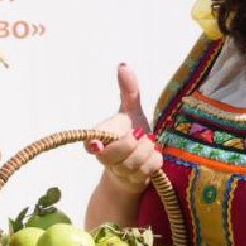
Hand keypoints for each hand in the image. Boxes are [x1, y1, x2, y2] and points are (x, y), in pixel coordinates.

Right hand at [87, 63, 161, 193]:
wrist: (139, 164)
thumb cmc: (132, 133)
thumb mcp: (131, 111)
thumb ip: (128, 90)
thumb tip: (123, 65)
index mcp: (99, 140)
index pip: (90, 144)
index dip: (94, 144)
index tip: (97, 143)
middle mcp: (105, 157)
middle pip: (119, 151)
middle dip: (135, 141)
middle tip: (140, 135)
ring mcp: (119, 171)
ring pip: (136, 160)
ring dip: (147, 149)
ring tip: (147, 145)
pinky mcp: (136, 181)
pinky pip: (149, 168)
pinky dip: (155, 160)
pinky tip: (152, 156)